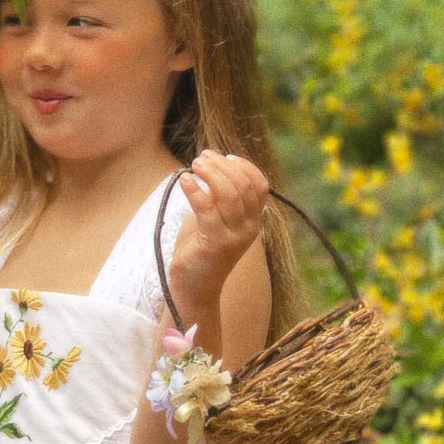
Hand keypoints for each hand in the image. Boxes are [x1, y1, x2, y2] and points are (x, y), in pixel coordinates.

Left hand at [170, 149, 268, 314]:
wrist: (194, 288)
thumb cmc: (201, 250)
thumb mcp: (215, 219)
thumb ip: (218, 196)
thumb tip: (210, 162)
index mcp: (254, 221)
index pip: (259, 185)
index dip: (244, 166)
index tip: (223, 156)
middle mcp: (249, 228)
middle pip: (243, 186)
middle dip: (222, 166)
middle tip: (201, 158)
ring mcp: (234, 237)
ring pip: (228, 195)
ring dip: (210, 174)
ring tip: (194, 165)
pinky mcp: (215, 243)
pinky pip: (206, 209)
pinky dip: (195, 190)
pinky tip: (184, 181)